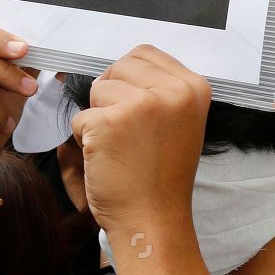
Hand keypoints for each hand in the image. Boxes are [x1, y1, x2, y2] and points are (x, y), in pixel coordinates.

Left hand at [70, 45, 209, 237]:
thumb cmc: (161, 176)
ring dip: (98, 117)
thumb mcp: (180, 122)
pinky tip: (107, 160)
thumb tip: (121, 68)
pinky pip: (81, 118)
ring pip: (98, 90)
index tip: (136, 111)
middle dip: (112, 95)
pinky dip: (85, 139)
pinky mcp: (110, 122)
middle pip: (120, 66)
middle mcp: (173, 91)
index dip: (129, 79)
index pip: (145, 54)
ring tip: (120, 147)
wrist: (154, 220)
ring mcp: (141, 105)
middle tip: (126, 132)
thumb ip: (161, 91)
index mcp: (194, 88)